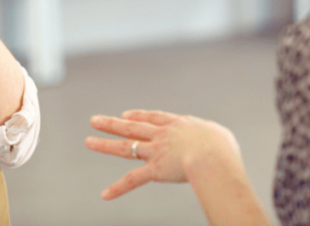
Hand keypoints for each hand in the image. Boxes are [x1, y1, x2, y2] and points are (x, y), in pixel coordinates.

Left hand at [85, 110, 245, 199]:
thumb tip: (218, 145)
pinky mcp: (154, 170)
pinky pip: (133, 181)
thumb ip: (213, 138)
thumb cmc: (222, 147)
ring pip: (126, 147)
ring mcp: (156, 152)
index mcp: (179, 124)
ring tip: (88, 141)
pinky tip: (104, 195)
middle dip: (113, 123)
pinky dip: (118, 189)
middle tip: (95, 119)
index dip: (138, 115)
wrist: (211, 155)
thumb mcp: (220, 136)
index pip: (154, 117)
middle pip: (133, 127)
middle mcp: (163, 135)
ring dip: (105, 144)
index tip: (126, 114)